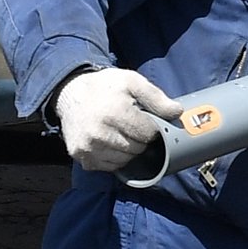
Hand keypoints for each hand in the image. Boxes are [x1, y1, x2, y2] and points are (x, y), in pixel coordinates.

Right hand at [53, 67, 183, 171]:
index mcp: (115, 113)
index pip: (148, 134)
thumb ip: (156, 98)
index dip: (152, 128)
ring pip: (124, 160)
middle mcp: (100, 133)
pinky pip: (108, 166)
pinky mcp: (81, 156)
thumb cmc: (105, 87)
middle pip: (137, 149)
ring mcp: (88, 148)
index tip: (148, 122)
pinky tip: (112, 142)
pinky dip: (114, 158)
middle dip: (141, 139)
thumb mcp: (132, 81)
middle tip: (135, 127)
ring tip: (123, 133)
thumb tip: (177, 112)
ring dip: (129, 150)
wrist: (70, 93)